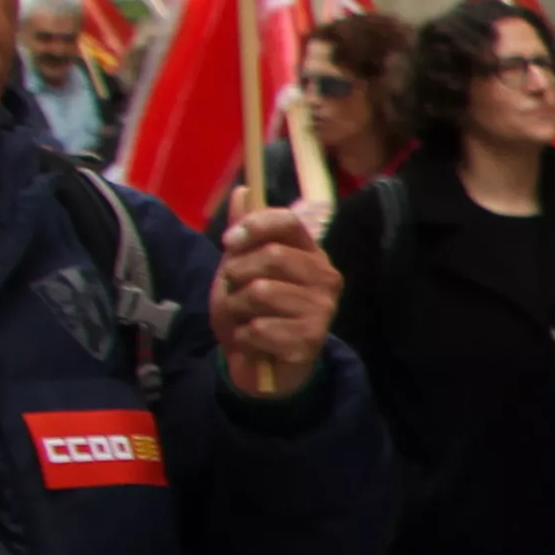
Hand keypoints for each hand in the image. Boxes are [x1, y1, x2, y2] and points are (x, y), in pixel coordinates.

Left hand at [212, 203, 336, 399]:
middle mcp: (325, 277)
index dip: (254, 226)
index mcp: (310, 253)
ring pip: (260, 292)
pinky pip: (260, 327)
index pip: (288, 221)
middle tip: (235, 291)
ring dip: (236, 309)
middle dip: (237, 274)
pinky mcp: (311, 339)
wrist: (260, 364)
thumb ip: (244, 234)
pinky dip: (244, 336)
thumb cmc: (252, 311)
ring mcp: (322, 309)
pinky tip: (254, 341)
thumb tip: (242, 190)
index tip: (229, 243)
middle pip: (271, 256)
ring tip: (243, 319)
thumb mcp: (240, 269)